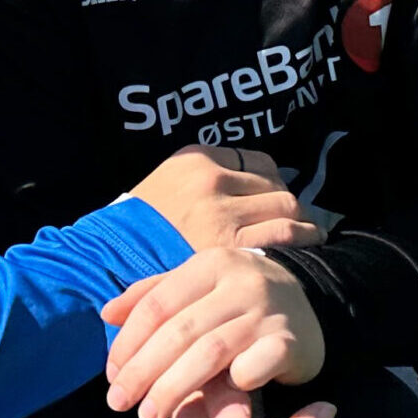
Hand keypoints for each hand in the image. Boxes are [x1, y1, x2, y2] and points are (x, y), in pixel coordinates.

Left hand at [101, 247, 324, 417]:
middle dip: (143, 371)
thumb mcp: (198, 287)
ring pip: (209, 352)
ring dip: (173, 388)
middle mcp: (240, 282)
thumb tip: (107, 313)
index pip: (157, 305)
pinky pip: (254, 367)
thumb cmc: (238, 300)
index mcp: (210, 264)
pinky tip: (211, 409)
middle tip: (119, 403)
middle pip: (179, 330)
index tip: (111, 375)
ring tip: (149, 415)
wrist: (312, 304)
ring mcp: (267, 311)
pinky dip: (230, 386)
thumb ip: (153, 296)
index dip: (128, 343)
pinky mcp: (290, 342)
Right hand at [128, 146, 324, 250]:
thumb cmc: (141, 228)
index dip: (273, 183)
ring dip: (304, 224)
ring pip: (287, 209)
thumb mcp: (169, 184)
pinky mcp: (230, 247)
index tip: (275, 201)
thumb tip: (264, 182)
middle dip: (290, 206)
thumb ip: (208, 178)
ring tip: (309, 237)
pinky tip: (304, 250)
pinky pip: (284, 236)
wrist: (108, 258)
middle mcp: (211, 180)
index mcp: (196, 158)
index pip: (259, 162)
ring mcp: (221, 214)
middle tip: (297, 223)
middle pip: (278, 185)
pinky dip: (300, 241)